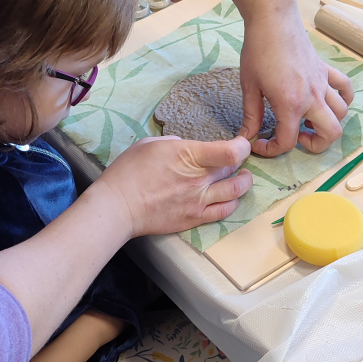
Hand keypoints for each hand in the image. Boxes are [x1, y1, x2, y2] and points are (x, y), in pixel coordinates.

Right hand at [97, 134, 252, 236]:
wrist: (118, 207)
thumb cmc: (128, 173)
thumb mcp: (150, 144)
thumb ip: (174, 143)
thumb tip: (184, 147)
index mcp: (189, 156)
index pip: (231, 152)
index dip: (242, 146)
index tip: (240, 144)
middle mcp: (199, 179)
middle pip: (234, 169)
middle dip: (239, 162)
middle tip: (235, 160)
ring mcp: (199, 201)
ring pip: (236, 192)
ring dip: (243, 182)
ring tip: (242, 178)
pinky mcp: (195, 218)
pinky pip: (224, 212)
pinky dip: (232, 203)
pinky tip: (229, 197)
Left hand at [239, 1, 353, 156]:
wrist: (273, 19)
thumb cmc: (258, 50)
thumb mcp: (249, 86)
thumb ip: (251, 115)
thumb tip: (246, 136)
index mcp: (290, 104)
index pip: (288, 142)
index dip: (272, 150)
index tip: (260, 143)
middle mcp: (312, 97)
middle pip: (330, 134)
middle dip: (315, 145)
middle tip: (296, 138)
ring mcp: (323, 83)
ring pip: (342, 114)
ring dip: (328, 124)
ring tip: (309, 120)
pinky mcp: (326, 70)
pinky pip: (345, 89)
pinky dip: (342, 99)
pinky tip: (327, 101)